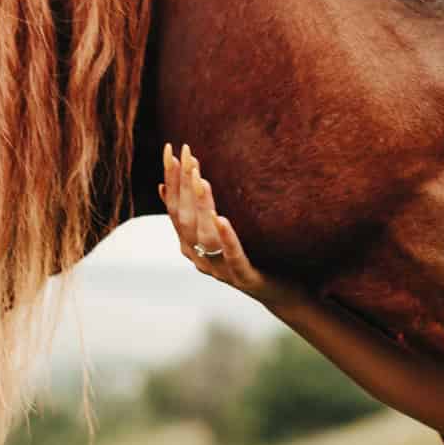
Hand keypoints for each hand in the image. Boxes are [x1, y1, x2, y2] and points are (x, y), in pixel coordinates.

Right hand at [160, 143, 305, 312]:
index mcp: (191, 244)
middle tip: (186, 155)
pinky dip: (226, 237)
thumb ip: (197, 212)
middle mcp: (199, 257)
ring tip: (200, 179)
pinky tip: (222, 219)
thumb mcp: (219, 232)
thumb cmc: (249, 256)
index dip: (171, 180)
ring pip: (204, 236)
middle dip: (183, 185)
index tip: (170, 151)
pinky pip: (232, 256)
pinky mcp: (242, 277)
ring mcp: (219, 269)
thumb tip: (165, 186)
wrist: (277, 293)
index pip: (175, 208)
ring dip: (201, 206)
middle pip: (184, 218)